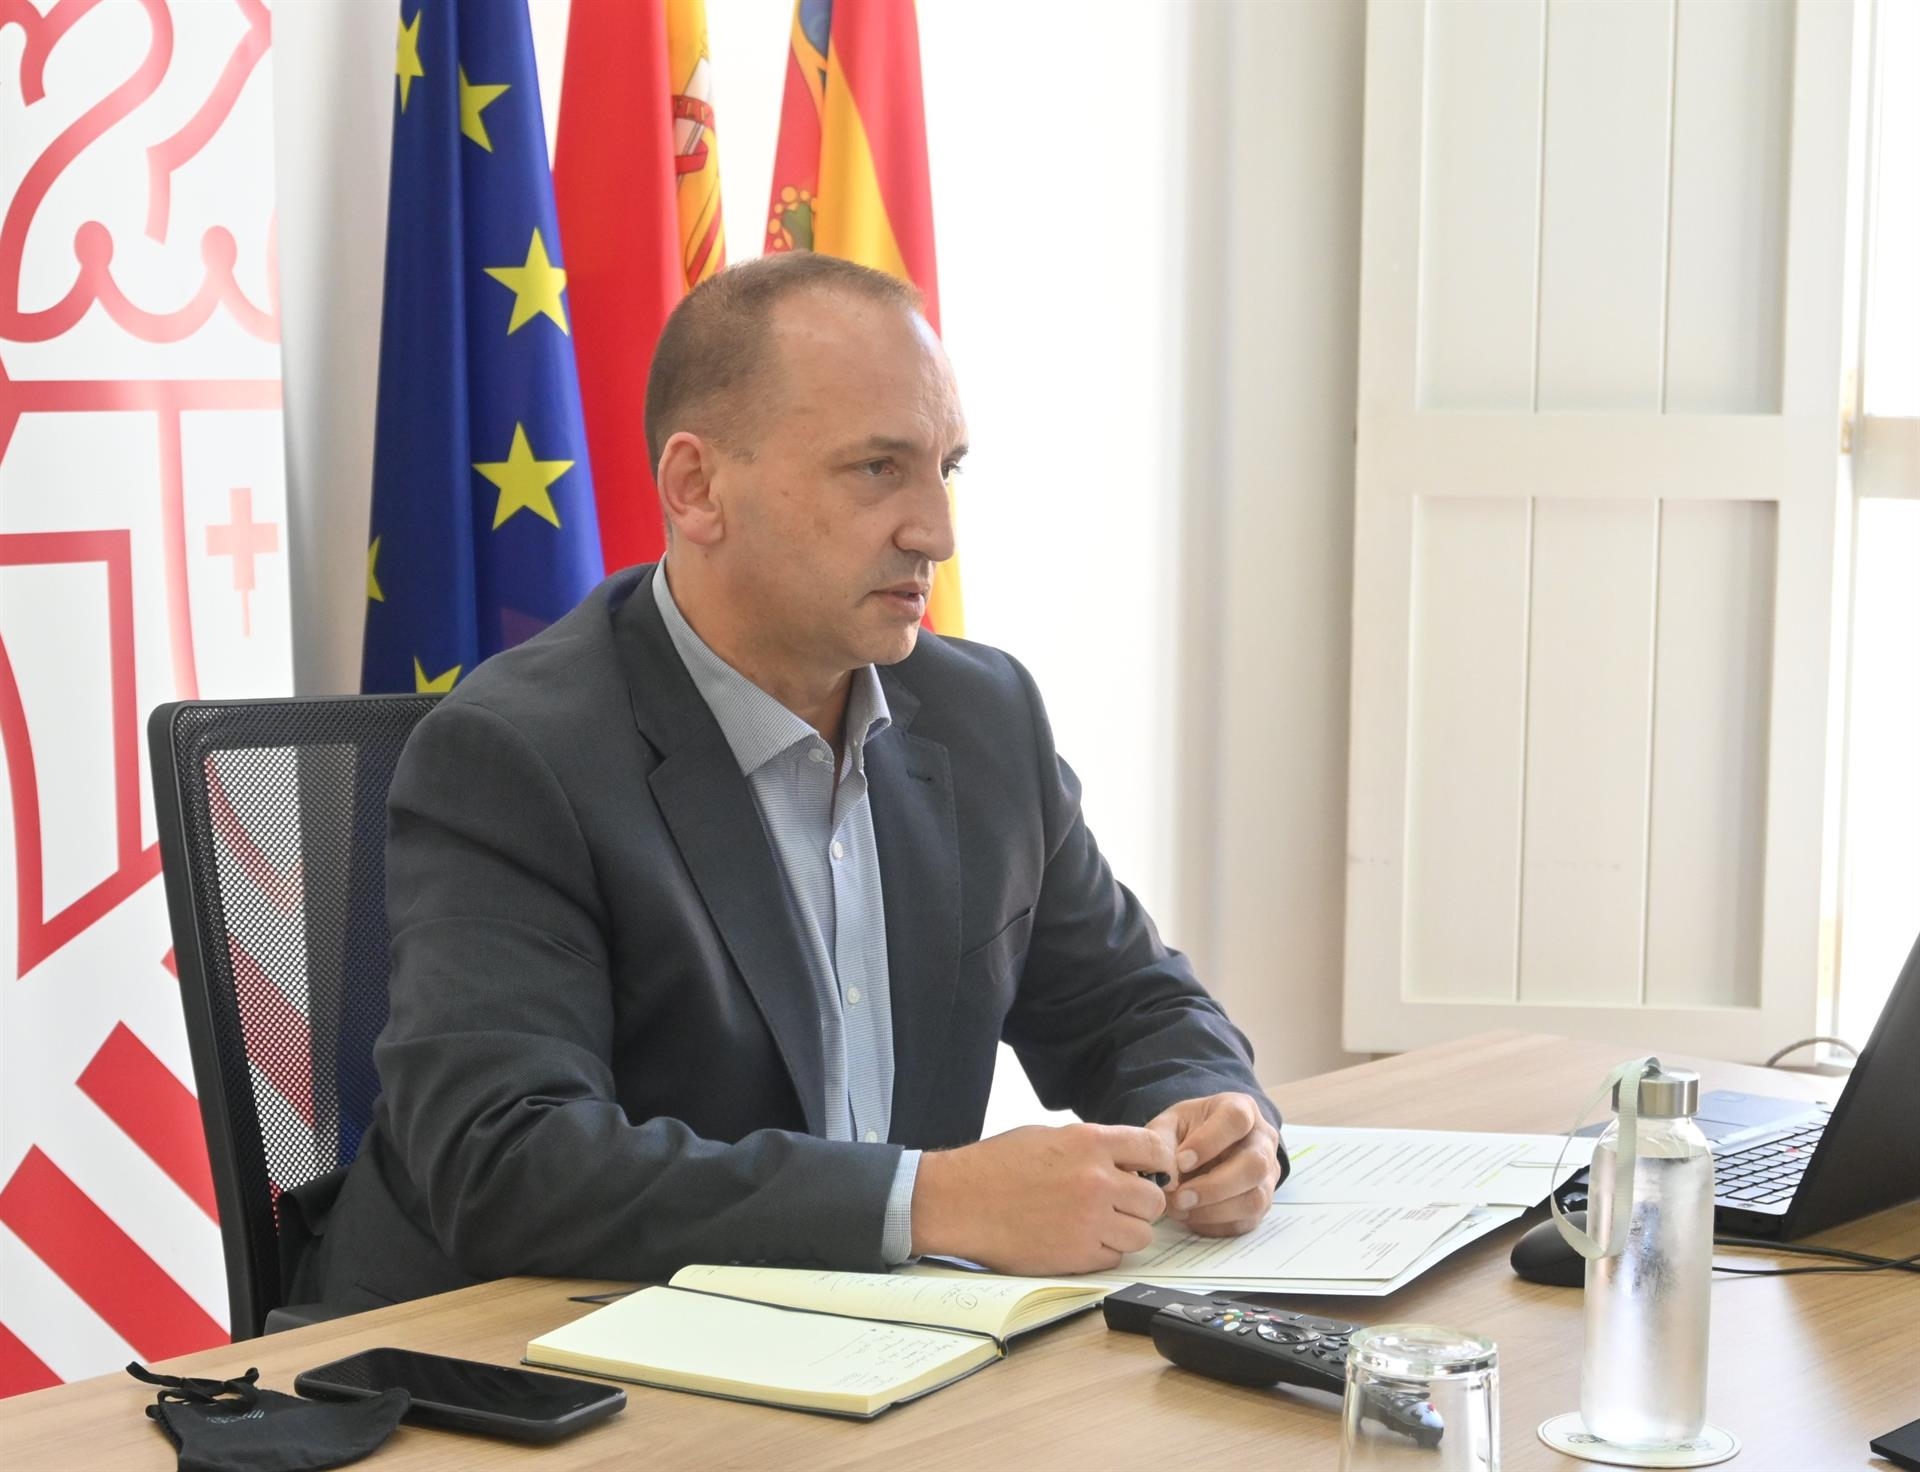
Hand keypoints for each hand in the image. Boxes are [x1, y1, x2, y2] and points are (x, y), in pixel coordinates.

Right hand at [909, 1123, 1175, 1274]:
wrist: (959, 1201)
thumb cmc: (996, 1165)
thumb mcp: (1048, 1136)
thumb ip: (1091, 1146)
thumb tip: (1125, 1159)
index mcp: (1090, 1143)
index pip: (1154, 1150)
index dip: (1157, 1163)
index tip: (1150, 1172)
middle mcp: (1097, 1181)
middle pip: (1154, 1199)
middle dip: (1141, 1202)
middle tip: (1123, 1204)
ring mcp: (1089, 1221)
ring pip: (1141, 1235)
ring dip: (1127, 1230)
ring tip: (1100, 1224)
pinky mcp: (1076, 1255)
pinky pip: (1114, 1258)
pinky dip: (1104, 1251)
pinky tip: (1081, 1239)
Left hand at [1146, 1093, 1283, 1236]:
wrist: (1202, 1148)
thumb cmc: (1187, 1131)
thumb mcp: (1169, 1124)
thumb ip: (1161, 1142)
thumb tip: (1167, 1177)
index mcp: (1241, 1108)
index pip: (1236, 1119)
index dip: (1209, 1141)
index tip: (1181, 1160)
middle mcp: (1263, 1140)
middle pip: (1254, 1165)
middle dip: (1214, 1186)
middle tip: (1179, 1197)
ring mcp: (1267, 1174)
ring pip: (1255, 1198)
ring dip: (1214, 1210)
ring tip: (1180, 1209)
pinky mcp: (1262, 1203)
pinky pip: (1247, 1220)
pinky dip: (1216, 1224)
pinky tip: (1191, 1216)